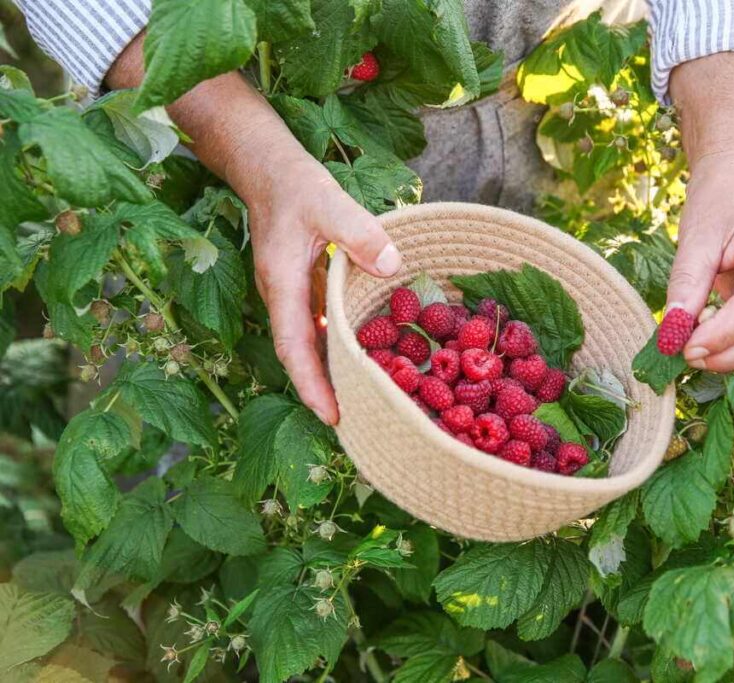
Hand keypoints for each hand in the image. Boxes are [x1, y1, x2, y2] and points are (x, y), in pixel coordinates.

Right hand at [242, 145, 400, 424]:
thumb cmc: (294, 184)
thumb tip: (392, 267)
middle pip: (300, 356)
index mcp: (282, 285)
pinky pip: (318, 325)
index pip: (293, 347)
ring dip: (331, 371)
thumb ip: (360, 233)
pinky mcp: (302, 286)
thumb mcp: (329, 203)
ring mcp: (291, 294)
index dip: (311, 384)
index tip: (332, 415)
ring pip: (308, 343)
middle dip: (323, 390)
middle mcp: (283, 297)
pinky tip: (365, 355)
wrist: (266, 167)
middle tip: (359, 422)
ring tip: (364, 399)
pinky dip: (337, 345)